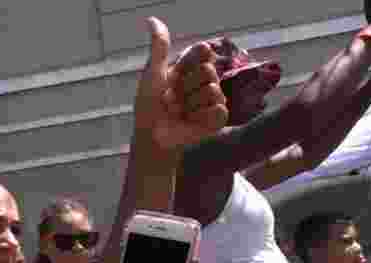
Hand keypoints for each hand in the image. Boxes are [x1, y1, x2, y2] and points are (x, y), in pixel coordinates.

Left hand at [134, 17, 228, 151]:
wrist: (152, 134)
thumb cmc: (149, 106)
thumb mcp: (153, 73)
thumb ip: (159, 47)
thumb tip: (151, 19)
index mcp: (190, 68)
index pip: (202, 52)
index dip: (189, 63)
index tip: (175, 75)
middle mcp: (203, 81)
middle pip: (208, 71)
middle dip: (186, 87)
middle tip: (174, 99)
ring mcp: (212, 100)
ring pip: (213, 90)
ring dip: (191, 104)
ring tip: (182, 112)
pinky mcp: (217, 119)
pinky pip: (220, 109)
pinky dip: (203, 116)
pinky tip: (192, 121)